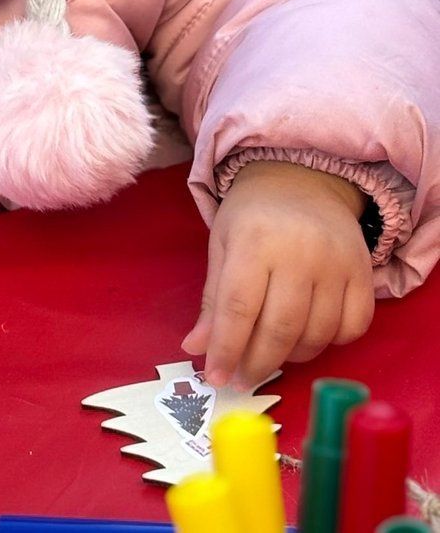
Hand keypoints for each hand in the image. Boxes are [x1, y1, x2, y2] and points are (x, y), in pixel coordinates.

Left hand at [181, 160, 374, 389]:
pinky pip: (352, 327)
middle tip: (243, 378)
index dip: (226, 349)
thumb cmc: (252, 215)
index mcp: (253, 241)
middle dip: (258, 363)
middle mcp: (299, 251)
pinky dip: (330, 342)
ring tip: (272, 353)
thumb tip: (195, 349)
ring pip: (317, 334)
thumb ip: (212, 300)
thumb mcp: (222, 246)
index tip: (216, 378)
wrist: (300, 180)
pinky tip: (310, 335)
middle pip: (280, 328)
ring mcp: (336, 262)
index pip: (238, 307)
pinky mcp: (363, 271)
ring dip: (292, 356)